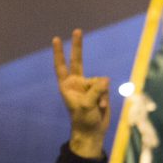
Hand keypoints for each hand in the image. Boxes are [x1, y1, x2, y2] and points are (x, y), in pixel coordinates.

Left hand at [53, 29, 109, 157]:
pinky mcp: (100, 92)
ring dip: (101, 94)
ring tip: (98, 107)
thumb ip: (95, 89)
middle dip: (78, 47)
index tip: (56, 39)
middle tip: (77, 30)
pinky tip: (102, 107)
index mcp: (67, 85)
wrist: (93, 132)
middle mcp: (77, 83)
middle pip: (78, 61)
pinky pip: (106, 88)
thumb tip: (106, 80)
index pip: (61, 66)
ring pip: (99, 81)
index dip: (59, 53)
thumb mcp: (87, 104)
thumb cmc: (83, 119)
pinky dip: (105, 97)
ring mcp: (89, 87)